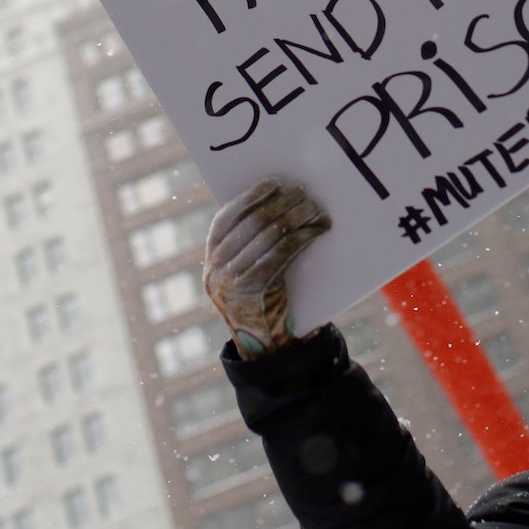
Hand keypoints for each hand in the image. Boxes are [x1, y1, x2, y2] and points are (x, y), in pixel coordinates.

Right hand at [203, 178, 331, 358]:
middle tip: (303, 192)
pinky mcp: (255, 290)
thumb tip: (279, 202)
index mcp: (211, 259)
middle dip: (280, 203)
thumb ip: (250, 245)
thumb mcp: (245, 272)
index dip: (250, 197)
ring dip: (296, 216)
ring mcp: (232, 281)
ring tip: (315, 207)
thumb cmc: (262, 300)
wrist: (265, 345)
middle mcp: (216, 269)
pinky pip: (282, 253)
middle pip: (251, 223)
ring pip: (269, 235)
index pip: (226, 218)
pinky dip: (302, 236)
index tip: (273, 182)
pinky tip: (317, 229)